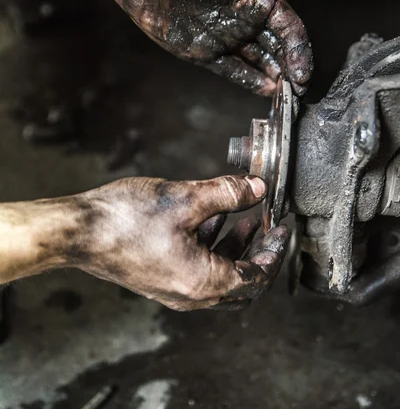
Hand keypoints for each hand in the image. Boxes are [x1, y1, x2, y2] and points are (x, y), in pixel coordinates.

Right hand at [72, 175, 288, 310]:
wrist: (79, 231)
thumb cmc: (126, 220)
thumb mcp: (186, 199)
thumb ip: (227, 193)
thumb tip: (257, 187)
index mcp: (203, 283)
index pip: (256, 276)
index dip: (275, 250)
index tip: (283, 227)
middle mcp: (190, 294)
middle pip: (240, 281)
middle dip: (258, 250)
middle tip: (268, 223)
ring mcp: (172, 288)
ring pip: (218, 273)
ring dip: (235, 246)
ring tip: (244, 215)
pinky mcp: (159, 277)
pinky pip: (197, 268)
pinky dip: (210, 246)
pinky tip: (209, 217)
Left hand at [120, 0, 319, 95]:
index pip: (289, 27)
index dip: (300, 49)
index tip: (303, 71)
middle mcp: (245, 18)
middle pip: (279, 49)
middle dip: (293, 70)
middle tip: (301, 92)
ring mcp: (225, 36)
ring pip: (260, 63)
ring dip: (276, 78)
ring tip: (288, 97)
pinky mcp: (203, 51)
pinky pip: (233, 71)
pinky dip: (251, 81)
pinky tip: (266, 91)